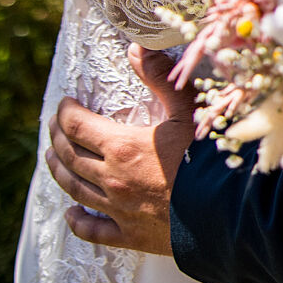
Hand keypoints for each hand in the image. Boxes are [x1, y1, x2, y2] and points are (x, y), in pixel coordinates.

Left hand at [44, 45, 194, 255]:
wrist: (231, 208)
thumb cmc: (211, 155)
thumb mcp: (188, 109)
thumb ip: (160, 77)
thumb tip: (136, 47)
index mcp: (122, 147)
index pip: (77, 126)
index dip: (66, 113)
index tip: (65, 103)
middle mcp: (112, 179)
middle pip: (70, 157)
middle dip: (58, 138)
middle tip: (54, 127)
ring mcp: (118, 210)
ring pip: (75, 189)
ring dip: (59, 172)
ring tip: (52, 159)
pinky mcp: (131, 235)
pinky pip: (93, 230)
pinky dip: (77, 221)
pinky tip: (70, 214)